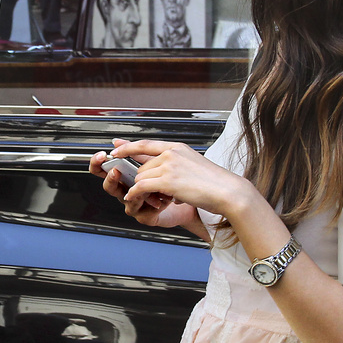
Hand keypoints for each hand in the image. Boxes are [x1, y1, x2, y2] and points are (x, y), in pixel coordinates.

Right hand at [90, 142, 182, 227]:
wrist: (183, 197)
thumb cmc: (165, 181)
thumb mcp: (151, 163)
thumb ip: (135, 153)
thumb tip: (117, 141)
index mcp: (123, 176)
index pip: (102, 170)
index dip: (96, 163)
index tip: (102, 155)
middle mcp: (125, 191)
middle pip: (109, 187)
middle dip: (110, 179)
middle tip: (116, 171)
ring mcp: (133, 204)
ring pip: (127, 200)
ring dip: (139, 190)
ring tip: (150, 184)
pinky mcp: (144, 216)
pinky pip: (144, 212)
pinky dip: (155, 203)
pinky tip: (164, 197)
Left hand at [107, 139, 254, 221]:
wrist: (227, 191)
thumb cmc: (213, 183)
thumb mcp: (192, 165)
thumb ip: (174, 164)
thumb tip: (160, 172)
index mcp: (177, 148)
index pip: (146, 144)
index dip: (128, 146)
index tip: (116, 147)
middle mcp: (171, 154)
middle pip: (142, 167)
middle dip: (145, 181)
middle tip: (158, 193)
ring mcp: (169, 166)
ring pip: (141, 178)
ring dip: (146, 190)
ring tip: (164, 198)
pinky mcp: (168, 181)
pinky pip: (141, 187)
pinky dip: (136, 194)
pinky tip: (135, 198)